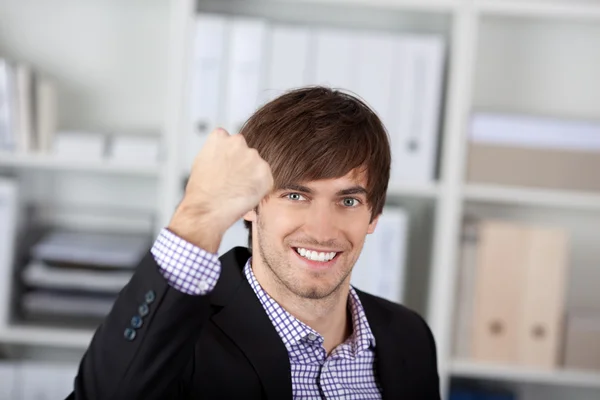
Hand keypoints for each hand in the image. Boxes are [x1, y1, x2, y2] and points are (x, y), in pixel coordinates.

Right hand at [168, 128, 272, 251]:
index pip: (230, 141)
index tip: (225, 168)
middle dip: (242, 164)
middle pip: (245, 151)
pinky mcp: (265, 172)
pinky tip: (245, 194)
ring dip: (251, 175)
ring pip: (256, 165)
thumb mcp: (201, 160)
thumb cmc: (201, 190)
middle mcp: (238, 142)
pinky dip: (259, 187)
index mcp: (221, 136)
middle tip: (232, 180)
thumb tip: (226, 153)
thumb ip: (217, 150)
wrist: (207, 210)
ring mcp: (253, 157)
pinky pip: (265, 179)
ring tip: (237, 189)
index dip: (228, 157)